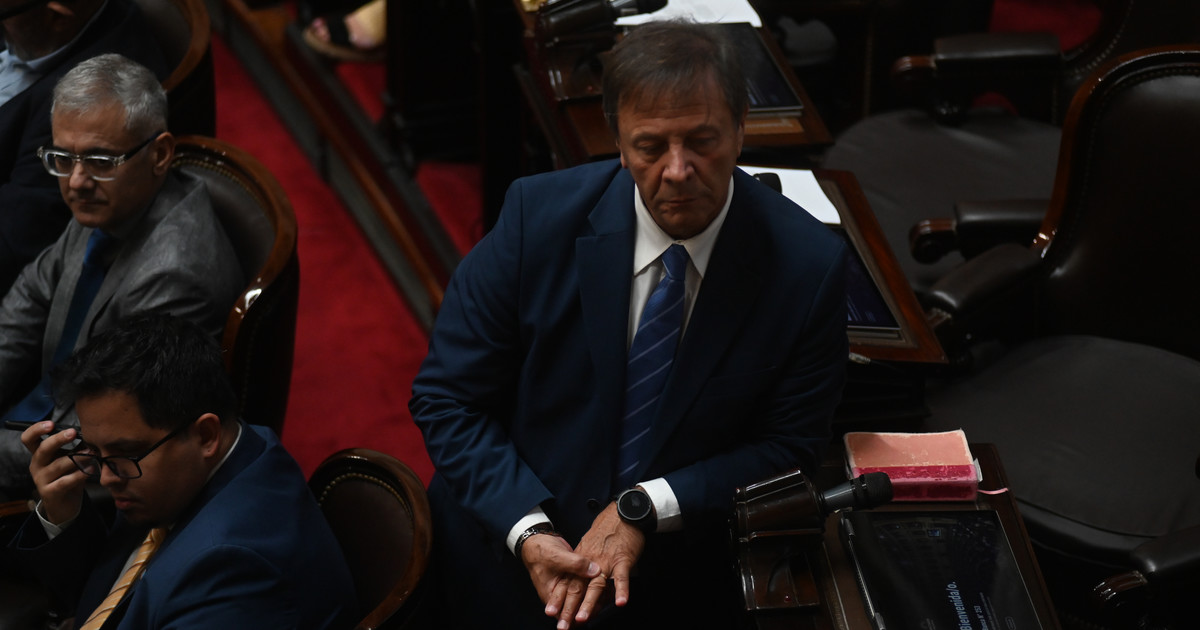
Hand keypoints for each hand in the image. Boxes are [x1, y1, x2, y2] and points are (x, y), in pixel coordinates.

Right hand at [22, 422, 86, 524]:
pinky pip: (65, 481)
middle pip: (43, 449)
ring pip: (58, 465)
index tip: (51, 424)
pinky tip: (90, 469)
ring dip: (77, 457)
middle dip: (58, 439)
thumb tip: (91, 432)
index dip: (36, 429)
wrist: (65, 506)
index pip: (29, 439)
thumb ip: (76, 447)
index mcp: (39, 454)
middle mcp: (37, 465)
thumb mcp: (69, 460)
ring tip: (91, 452)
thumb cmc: (68, 477)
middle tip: (73, 432)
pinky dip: (79, 474)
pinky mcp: (50, 492)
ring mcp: (41, 480)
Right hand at [520, 532, 599, 628]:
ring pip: (580, 600)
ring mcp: (565, 586)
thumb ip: (576, 564)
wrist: (538, 540)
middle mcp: (558, 594)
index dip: (577, 617)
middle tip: (602, 609)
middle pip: (574, 610)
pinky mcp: (572, 579)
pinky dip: (592, 590)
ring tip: (606, 602)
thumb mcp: (558, 557)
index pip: (565, 614)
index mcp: (551, 594)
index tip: (590, 615)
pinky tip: (604, 589)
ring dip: (591, 602)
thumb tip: (595, 571)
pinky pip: (583, 588)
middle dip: (587, 611)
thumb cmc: (542, 550)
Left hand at [566, 502, 645, 624]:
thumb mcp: (590, 548)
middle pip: (577, 589)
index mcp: (581, 561)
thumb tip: (581, 585)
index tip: (551, 614)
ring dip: (588, 603)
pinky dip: (621, 590)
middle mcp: (591, 563)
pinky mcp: (622, 559)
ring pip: (596, 586)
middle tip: (563, 626)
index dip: (559, 600)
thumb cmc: (608, 532)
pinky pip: (621, 577)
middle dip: (569, 609)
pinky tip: (620, 602)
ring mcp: (606, 562)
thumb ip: (584, 565)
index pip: (567, 583)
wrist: (622, 514)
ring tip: (582, 619)